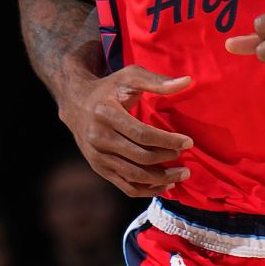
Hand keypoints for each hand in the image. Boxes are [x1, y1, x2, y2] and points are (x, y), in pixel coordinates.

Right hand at [62, 66, 193, 197]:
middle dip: (167, 159)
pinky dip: (147, 189)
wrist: (76, 103)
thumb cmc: (108, 88)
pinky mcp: (99, 169)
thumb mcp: (130, 76)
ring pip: (134, 175)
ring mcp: (97, 156)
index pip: (142, 135)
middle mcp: (98, 138)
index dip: (168, 141)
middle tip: (185, 157)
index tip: (188, 142)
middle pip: (140, 157)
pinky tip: (165, 185)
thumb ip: (157, 81)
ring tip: (181, 175)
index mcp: (106, 114)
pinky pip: (126, 186)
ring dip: (161, 179)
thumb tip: (187, 82)